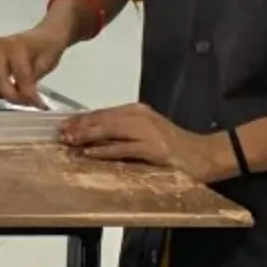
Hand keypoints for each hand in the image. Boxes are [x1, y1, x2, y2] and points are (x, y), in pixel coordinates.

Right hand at [0, 27, 68, 106]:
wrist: (44, 36)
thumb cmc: (47, 49)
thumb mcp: (46, 65)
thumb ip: (32, 81)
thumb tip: (26, 99)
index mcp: (16, 46)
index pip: (20, 75)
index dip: (28, 93)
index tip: (37, 104)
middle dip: (11, 95)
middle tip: (25, 102)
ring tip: (10, 96)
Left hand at [60, 103, 229, 180]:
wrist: (206, 155)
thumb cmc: (174, 146)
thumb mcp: (145, 134)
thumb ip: (122, 133)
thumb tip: (92, 137)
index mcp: (137, 111)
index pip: (103, 113)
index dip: (81, 119)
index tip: (63, 125)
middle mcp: (141, 117)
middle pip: (103, 119)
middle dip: (80, 127)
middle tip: (61, 134)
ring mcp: (148, 132)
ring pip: (111, 130)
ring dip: (87, 136)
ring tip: (70, 141)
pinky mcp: (155, 149)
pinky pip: (124, 148)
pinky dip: (105, 150)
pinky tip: (90, 153)